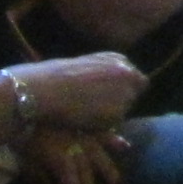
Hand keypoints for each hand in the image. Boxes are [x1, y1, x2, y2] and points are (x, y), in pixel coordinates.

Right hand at [12, 53, 146, 132]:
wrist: (45, 89)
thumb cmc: (55, 76)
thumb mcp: (86, 65)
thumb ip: (106, 72)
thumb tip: (115, 84)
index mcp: (119, 60)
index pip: (137, 79)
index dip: (125, 89)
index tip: (111, 97)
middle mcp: (127, 74)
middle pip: (135, 94)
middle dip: (122, 101)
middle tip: (97, 106)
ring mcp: (125, 92)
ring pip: (125, 109)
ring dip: (113, 113)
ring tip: (87, 111)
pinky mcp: (118, 112)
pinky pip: (114, 123)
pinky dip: (104, 124)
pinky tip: (85, 118)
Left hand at [17, 128, 130, 183]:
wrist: (27, 100)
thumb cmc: (21, 131)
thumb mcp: (24, 156)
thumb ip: (38, 174)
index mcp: (62, 161)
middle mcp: (79, 151)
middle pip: (88, 178)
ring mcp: (86, 135)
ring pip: (101, 158)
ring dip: (110, 175)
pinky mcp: (87, 122)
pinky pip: (104, 133)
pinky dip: (115, 140)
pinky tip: (125, 147)